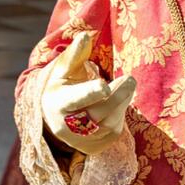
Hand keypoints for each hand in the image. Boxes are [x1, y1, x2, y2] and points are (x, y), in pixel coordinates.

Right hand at [42, 32, 135, 154]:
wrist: (54, 118)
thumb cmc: (62, 86)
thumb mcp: (64, 69)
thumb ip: (76, 54)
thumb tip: (85, 36)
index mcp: (57, 103)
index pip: (75, 99)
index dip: (90, 93)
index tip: (104, 86)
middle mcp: (66, 127)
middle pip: (97, 113)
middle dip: (117, 95)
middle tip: (130, 79)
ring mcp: (81, 141)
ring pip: (109, 124)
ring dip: (122, 103)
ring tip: (126, 84)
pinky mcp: (95, 147)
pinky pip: (114, 132)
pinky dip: (121, 114)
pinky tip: (119, 101)